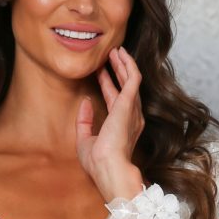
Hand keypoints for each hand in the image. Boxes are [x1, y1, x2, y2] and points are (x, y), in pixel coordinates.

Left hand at [75, 46, 145, 205]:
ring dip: (124, 64)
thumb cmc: (98, 163)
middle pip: (125, 87)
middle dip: (118, 70)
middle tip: (110, 55)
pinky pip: (133, 78)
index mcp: (121, 126)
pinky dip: (128, 65)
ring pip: (131, 80)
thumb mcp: (85, 141)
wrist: (108, 168)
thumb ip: (85, 121)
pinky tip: (122, 54)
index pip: (115, 100)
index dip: (108, 84)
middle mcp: (130, 117)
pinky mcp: (130, 104)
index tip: (100, 72)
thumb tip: (85, 101)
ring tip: (116, 50)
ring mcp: (132, 110)